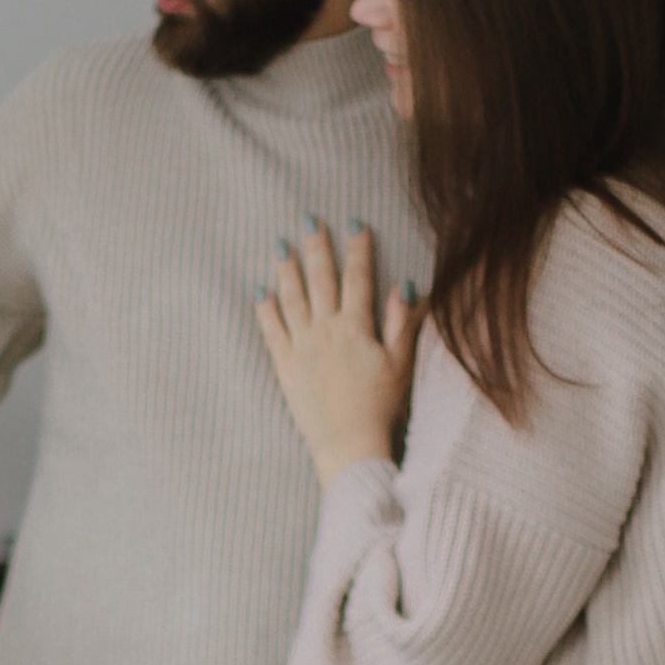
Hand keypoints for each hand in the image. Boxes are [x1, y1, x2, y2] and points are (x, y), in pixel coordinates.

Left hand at [255, 221, 418, 487]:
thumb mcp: (400, 363)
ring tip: (281, 247)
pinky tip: (260, 293)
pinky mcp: (285, 367)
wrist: (349, 444)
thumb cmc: (380, 406)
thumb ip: (401, 323)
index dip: (357, 249)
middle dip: (317, 248)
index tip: (355, 224)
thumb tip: (404, 285)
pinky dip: (265, 311)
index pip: (358, 279)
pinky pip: (271, 332)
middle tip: (310, 221)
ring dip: (287, 271)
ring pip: (292, 299)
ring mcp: (302, 347)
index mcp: (356, 327)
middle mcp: (326, 331)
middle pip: (321, 280)